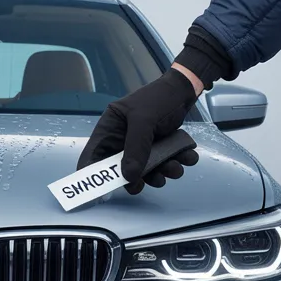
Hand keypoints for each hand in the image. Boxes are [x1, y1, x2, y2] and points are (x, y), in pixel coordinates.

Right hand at [77, 67, 201, 193]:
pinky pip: (166, 163)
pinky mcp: (159, 148)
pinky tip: (187, 156)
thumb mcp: (144, 120)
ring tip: (175, 167)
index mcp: (111, 129)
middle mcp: (123, 140)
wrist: (185, 90)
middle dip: (138, 178)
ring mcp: (142, 146)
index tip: (101, 190)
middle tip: (148, 183)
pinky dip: (178, 163)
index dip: (93, 174)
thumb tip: (129, 177)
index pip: (94, 155)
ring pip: (147, 170)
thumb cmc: (158, 99)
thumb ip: (136, 148)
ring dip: (162, 172)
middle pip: (122, 169)